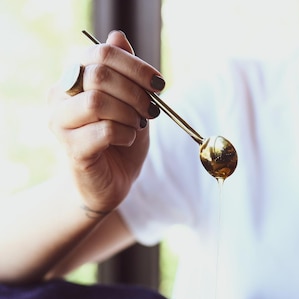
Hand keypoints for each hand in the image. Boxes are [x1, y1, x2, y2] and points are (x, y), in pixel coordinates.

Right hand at [48, 30, 164, 212]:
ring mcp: (61, 123)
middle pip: (99, 75)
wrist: (111, 184)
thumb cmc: (120, 141)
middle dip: (135, 91)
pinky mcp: (72, 149)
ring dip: (129, 113)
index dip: (135, 66)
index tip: (159, 83)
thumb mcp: (130, 103)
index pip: (100, 53)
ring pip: (98, 102)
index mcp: (74, 77)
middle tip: (152, 109)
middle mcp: (60, 96)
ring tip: (138, 125)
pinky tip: (127, 140)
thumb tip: (118, 36)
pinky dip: (125, 134)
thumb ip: (124, 72)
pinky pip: (104, 131)